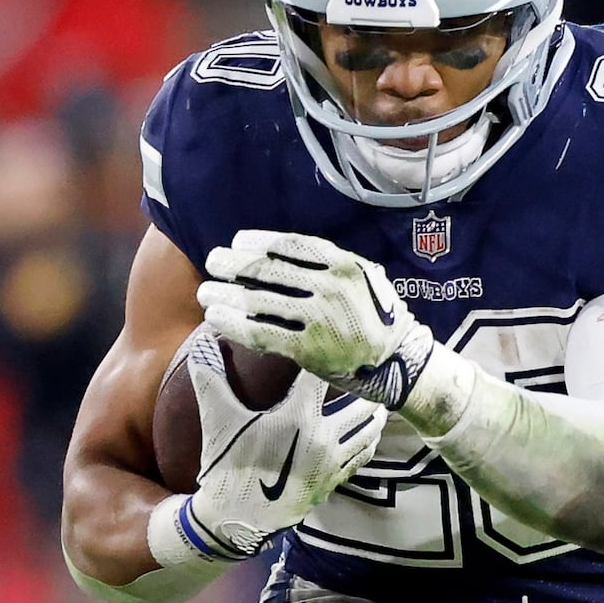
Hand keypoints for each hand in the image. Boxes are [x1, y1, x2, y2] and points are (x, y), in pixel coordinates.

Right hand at [181, 339, 386, 558]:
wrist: (237, 520)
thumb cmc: (228, 467)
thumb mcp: (217, 421)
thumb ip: (212, 378)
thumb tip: (203, 340)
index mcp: (298, 418)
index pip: (322, 374)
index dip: (327, 353)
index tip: (331, 338)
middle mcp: (323, 438)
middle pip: (361, 399)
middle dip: (362, 381)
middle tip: (364, 364)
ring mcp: (333, 462)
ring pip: (369, 427)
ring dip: (372, 408)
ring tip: (372, 392)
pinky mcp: (335, 480)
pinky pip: (364, 452)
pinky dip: (370, 435)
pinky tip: (366, 426)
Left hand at [200, 230, 435, 406]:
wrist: (398, 361)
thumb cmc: (378, 316)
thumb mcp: (365, 278)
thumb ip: (329, 265)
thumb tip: (282, 253)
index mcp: (344, 265)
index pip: (291, 245)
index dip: (259, 242)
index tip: (237, 241)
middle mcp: (330, 288)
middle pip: (269, 271)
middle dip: (233, 265)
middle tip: (212, 261)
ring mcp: (319, 320)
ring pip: (259, 301)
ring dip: (226, 294)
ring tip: (205, 291)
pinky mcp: (308, 350)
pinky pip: (261, 333)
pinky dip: (233, 324)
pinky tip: (215, 317)